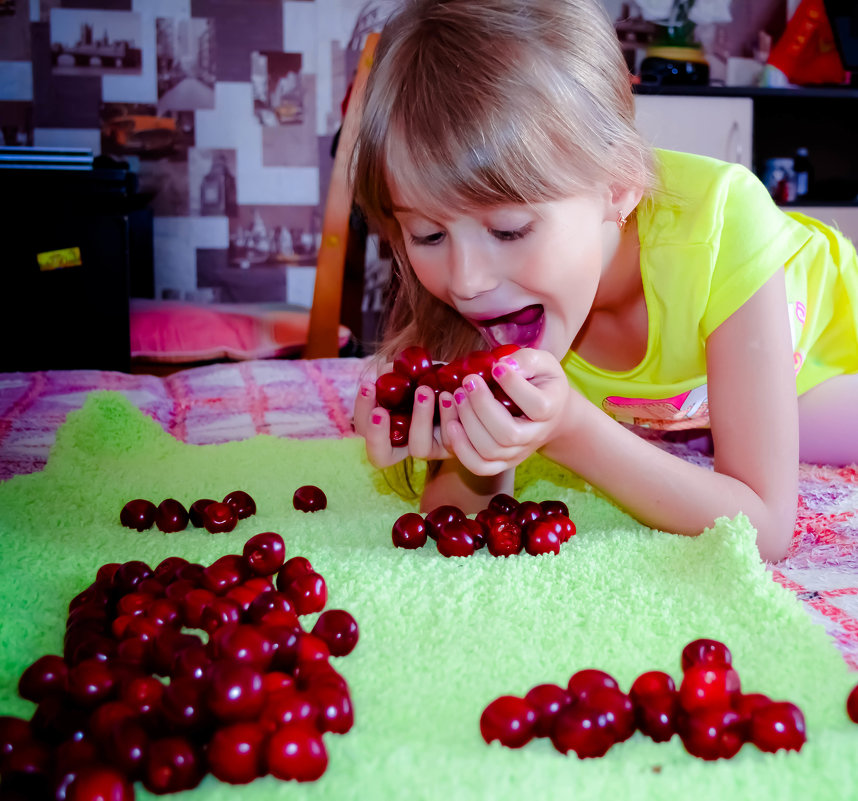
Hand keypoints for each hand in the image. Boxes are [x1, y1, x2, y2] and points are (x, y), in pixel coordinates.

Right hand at [353, 365, 458, 468]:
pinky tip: (452, 394)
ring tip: (424, 390)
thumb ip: (396, 373)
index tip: (369, 385)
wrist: (466, 386)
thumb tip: (386, 371)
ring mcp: (429, 450)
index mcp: (388, 426)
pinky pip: (449, 439)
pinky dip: (448, 415)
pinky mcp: (453, 448)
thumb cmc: (434, 380)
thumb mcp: (413, 373)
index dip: (362, 412)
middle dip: (376, 435)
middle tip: (380, 411)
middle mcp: (405, 444)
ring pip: (419, 448)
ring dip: (419, 418)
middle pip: (380, 456)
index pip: (364, 429)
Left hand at [442, 348, 573, 474]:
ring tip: (456, 396)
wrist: (549, 414)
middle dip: (482, 406)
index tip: (496, 366)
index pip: (536, 405)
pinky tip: (451, 424)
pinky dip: (462, 449)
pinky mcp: (501, 462)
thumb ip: (527, 360)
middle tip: (468, 381)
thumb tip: (504, 364)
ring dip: (467, 423)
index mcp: (550, 409)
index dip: (514, 385)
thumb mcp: (543, 364)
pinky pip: (479, 466)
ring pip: (490, 450)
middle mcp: (535, 436)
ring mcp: (517, 453)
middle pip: (508, 433)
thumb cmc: (541, 383)